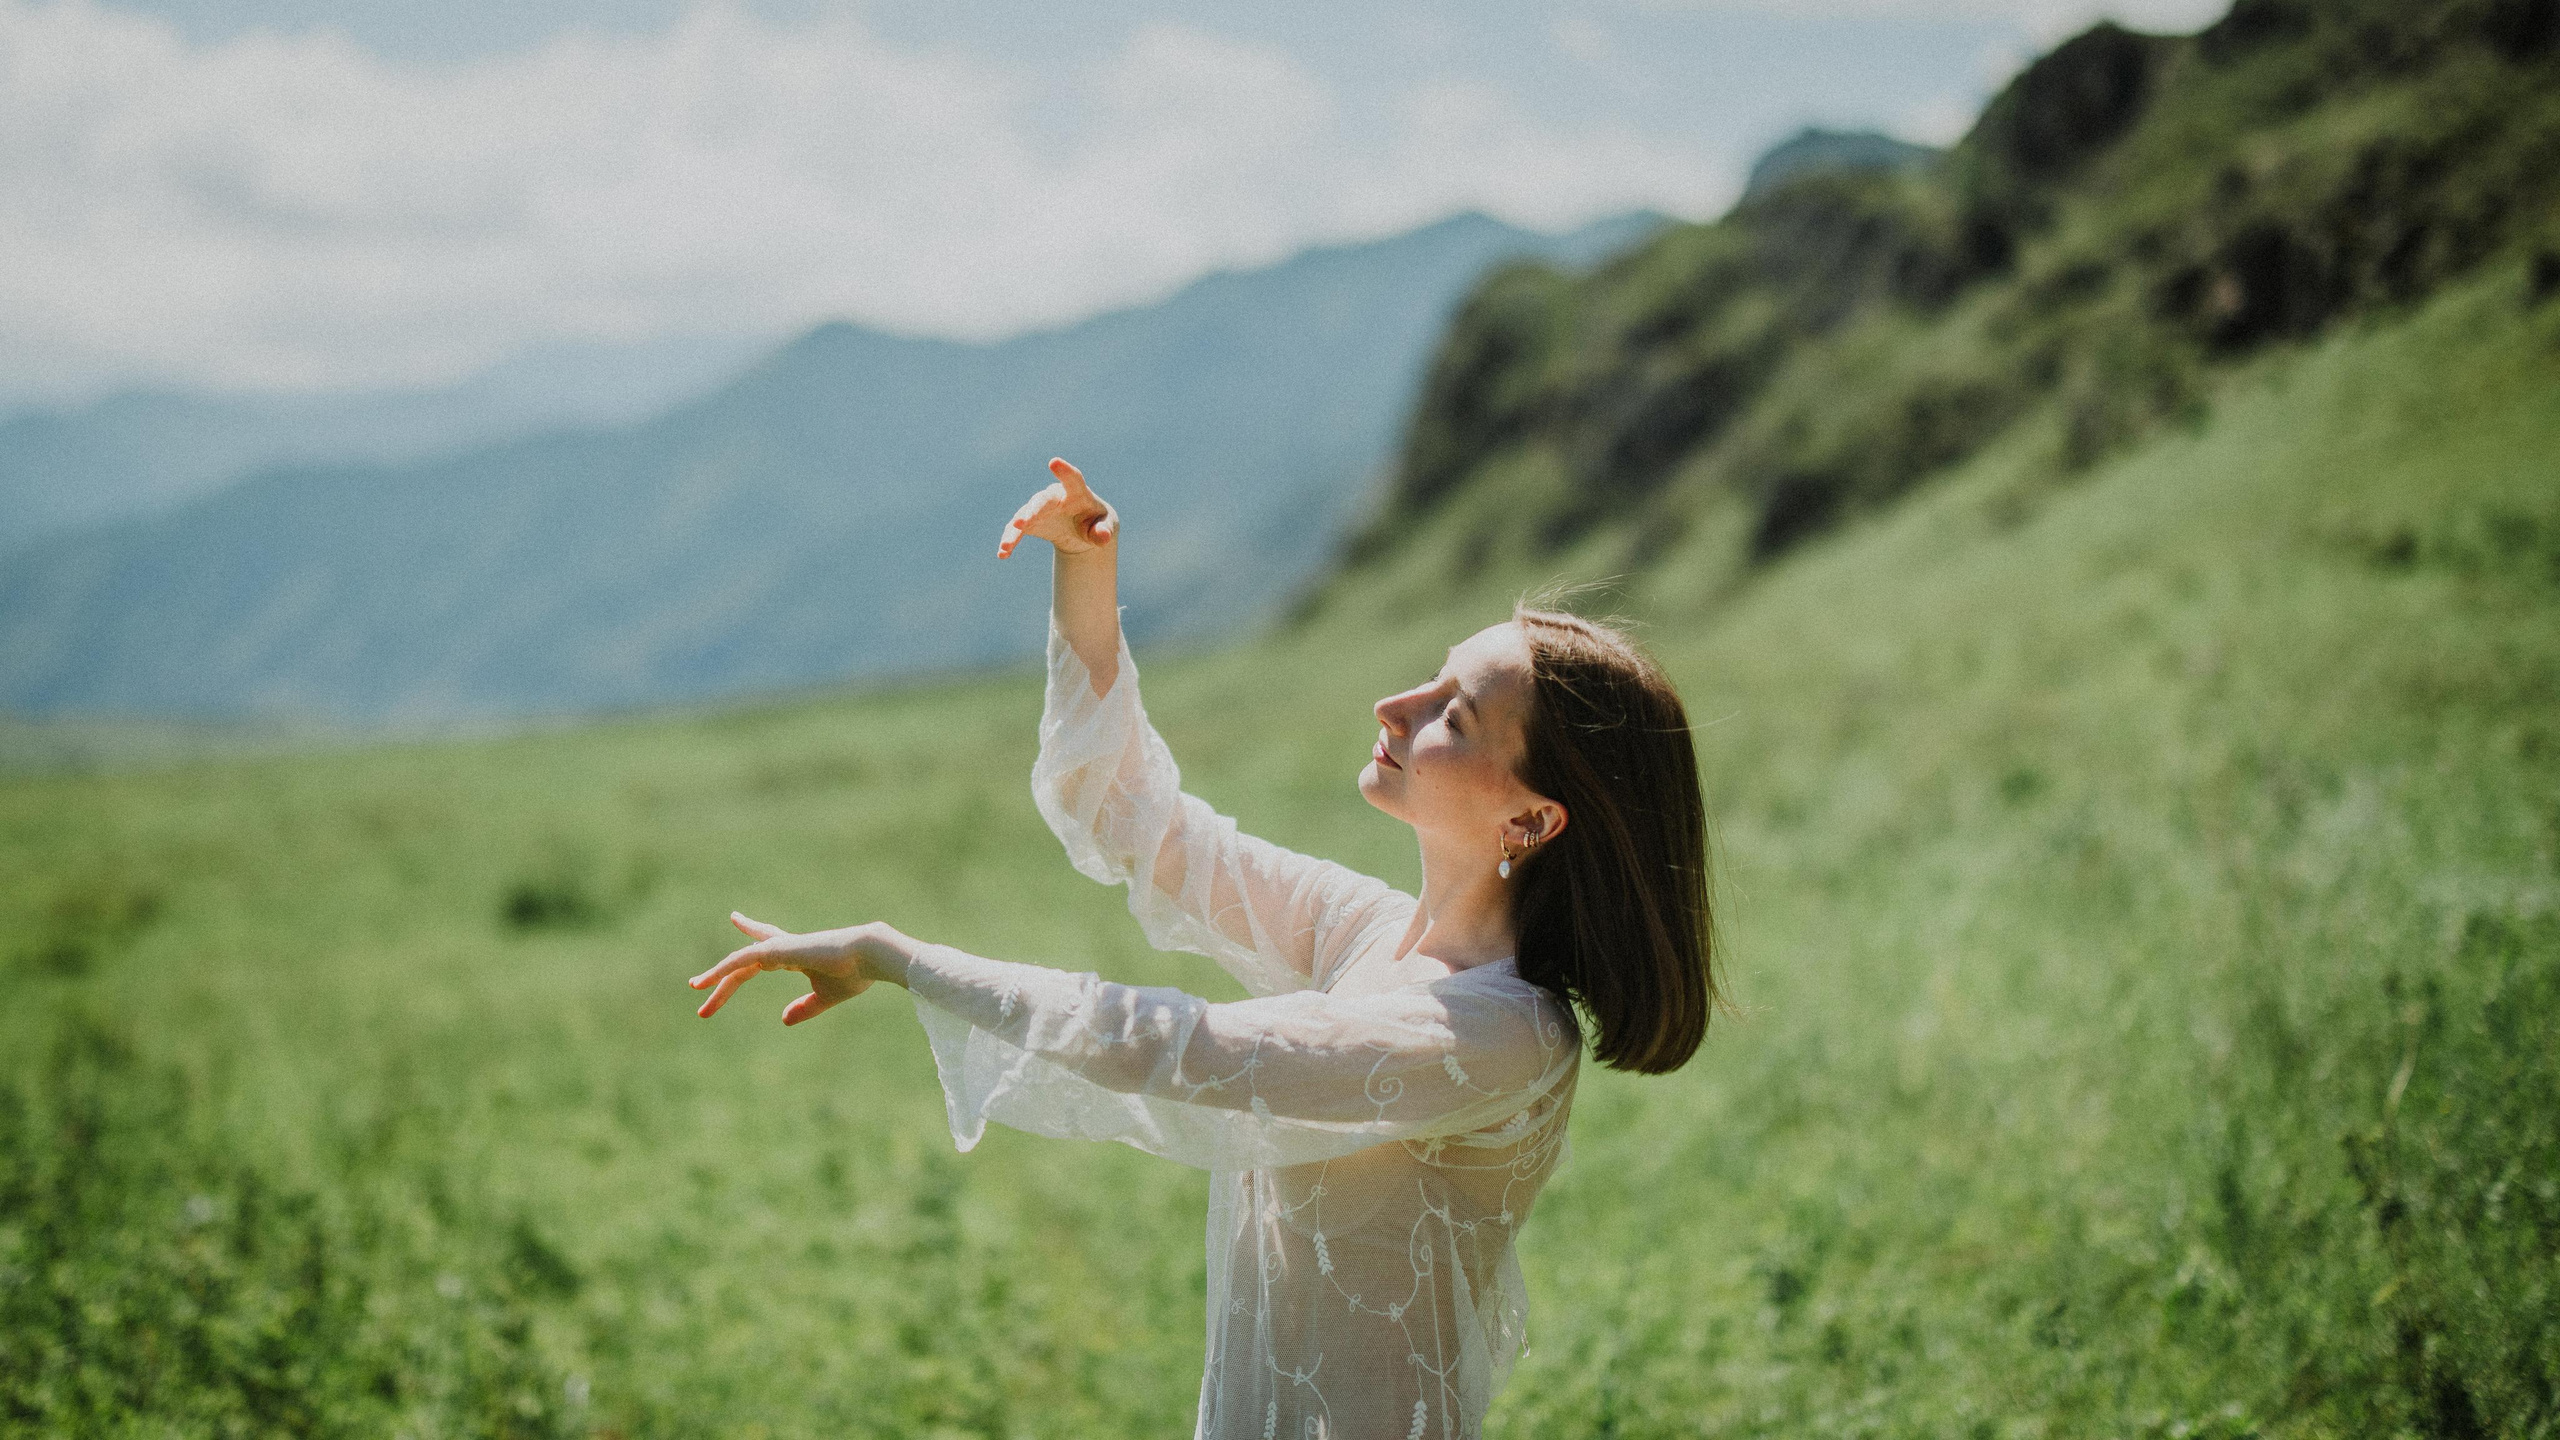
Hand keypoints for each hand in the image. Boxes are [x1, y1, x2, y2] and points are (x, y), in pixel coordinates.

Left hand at [689, 912, 912, 1024]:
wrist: (870, 955)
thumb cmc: (855, 973)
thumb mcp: (825, 997)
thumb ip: (804, 1008)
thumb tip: (783, 1020)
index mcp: (797, 955)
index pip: (766, 946)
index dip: (751, 933)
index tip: (735, 918)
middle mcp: (784, 947)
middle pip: (745, 961)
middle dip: (722, 977)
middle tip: (697, 986)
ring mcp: (779, 948)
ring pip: (738, 962)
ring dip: (716, 979)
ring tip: (694, 988)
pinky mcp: (777, 950)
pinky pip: (740, 961)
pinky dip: (721, 971)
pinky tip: (706, 982)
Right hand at [997, 457, 1116, 558]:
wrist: (1083, 528)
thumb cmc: (1096, 521)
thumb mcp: (1104, 526)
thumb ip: (1104, 530)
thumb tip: (1103, 537)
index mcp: (1077, 492)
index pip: (1072, 479)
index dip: (1064, 471)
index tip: (1054, 462)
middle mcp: (1055, 497)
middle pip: (1043, 499)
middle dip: (1034, 509)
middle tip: (1024, 521)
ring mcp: (1039, 508)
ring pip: (1025, 514)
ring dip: (1016, 529)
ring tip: (1007, 544)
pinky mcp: (1029, 521)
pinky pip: (1017, 529)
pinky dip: (1010, 540)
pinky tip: (1003, 554)